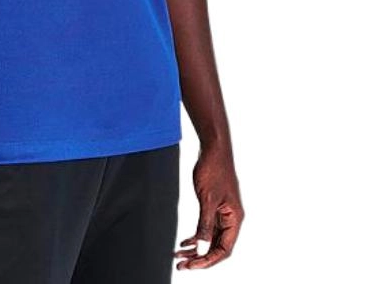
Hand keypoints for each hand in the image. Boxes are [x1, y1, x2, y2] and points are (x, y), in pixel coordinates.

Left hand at [174, 143, 244, 268]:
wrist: (213, 149)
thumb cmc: (214, 169)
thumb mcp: (207, 199)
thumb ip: (205, 224)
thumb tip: (201, 247)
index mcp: (234, 219)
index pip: (223, 249)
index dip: (208, 260)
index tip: (192, 266)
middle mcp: (230, 219)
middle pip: (216, 246)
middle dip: (199, 257)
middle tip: (181, 265)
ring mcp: (222, 213)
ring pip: (209, 238)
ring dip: (196, 248)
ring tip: (179, 256)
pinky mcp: (214, 206)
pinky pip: (206, 227)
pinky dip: (196, 236)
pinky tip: (185, 242)